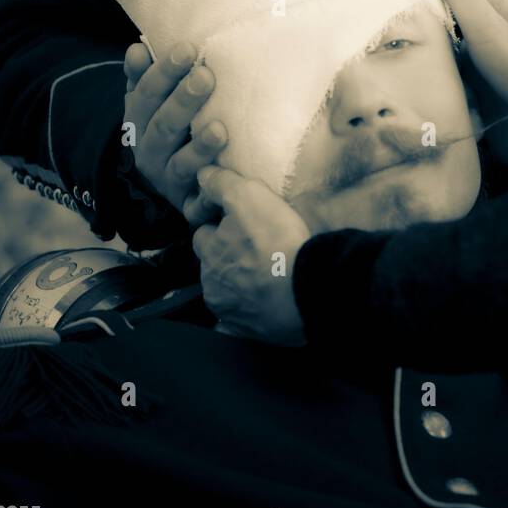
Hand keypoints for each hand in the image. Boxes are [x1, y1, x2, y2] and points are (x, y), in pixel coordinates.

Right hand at [123, 42, 226, 224]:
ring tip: (219, 130)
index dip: (164, 72)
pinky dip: (209, 190)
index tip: (187, 49)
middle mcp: (148, 151)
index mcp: (137, 121)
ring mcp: (167, 179)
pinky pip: (197, 201)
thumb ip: (143, 76)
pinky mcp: (188, 203)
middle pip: (164, 126)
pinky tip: (225, 176)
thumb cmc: (163, 127)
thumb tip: (137, 48)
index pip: (146, 94)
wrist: (158, 184)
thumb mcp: (147, 102)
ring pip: (180, 164)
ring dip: (199, 148)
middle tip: (205, 77)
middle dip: (183, 101)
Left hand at [191, 166, 310, 343]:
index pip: (204, 233)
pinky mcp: (247, 332)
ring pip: (227, 291)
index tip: (240, 224)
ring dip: (239, 283)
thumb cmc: (278, 241)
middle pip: (213, 266)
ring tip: (266, 274)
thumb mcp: (249, 196)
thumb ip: (221, 184)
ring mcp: (228, 311)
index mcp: (210, 251)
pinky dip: (251, 309)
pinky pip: (242, 318)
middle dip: (227, 257)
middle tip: (255, 249)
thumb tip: (201, 175)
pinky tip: (269, 299)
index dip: (221, 226)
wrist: (306, 289)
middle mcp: (211, 284)